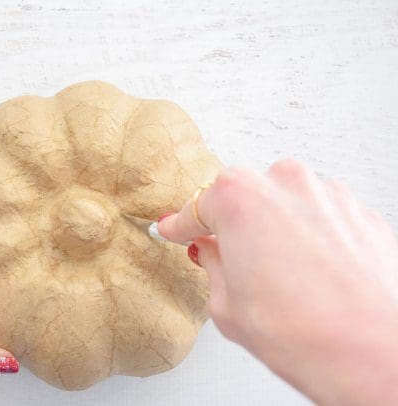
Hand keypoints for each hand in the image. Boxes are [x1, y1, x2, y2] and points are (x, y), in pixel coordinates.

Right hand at [158, 159, 397, 404]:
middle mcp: (285, 183)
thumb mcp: (226, 304)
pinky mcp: (360, 212)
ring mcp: (328, 193)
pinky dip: (310, 237)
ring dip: (276, 229)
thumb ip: (212, 264)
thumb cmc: (301, 331)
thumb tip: (211, 252)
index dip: (182, 224)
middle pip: (244, 196)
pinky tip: (310, 273)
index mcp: (239, 198)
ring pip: (285, 203)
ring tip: (279, 276)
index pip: (197, 208)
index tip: (174, 227)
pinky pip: (321, 216)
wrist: (372, 353)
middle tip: (230, 259)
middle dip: (234, 224)